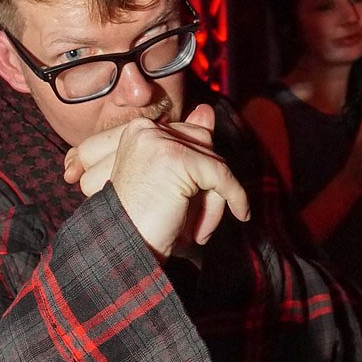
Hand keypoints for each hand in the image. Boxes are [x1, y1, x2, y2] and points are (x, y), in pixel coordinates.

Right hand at [64, 104, 249, 259]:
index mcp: (136, 132)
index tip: (200, 202)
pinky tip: (240, 213)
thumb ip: (187, 144)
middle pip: (203, 146)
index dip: (199, 174)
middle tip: (196, 225)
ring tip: (196, 231)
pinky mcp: (174, 158)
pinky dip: (235, 197)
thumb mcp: (166, 182)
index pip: (189, 137)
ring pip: (211, 162)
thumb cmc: (139, 224)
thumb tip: (207, 110)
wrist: (121, 250)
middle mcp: (143, 130)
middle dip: (207, 185)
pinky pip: (221, 175)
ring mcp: (157, 141)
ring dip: (213, 201)